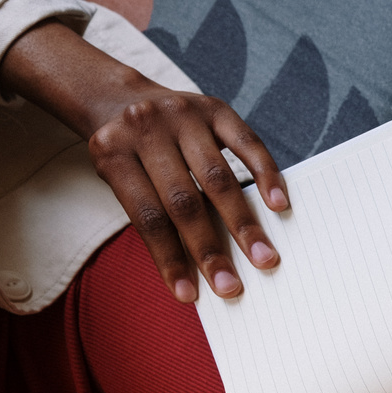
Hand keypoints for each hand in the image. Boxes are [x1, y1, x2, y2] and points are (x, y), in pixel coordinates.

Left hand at [86, 83, 287, 301]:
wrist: (120, 97)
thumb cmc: (126, 154)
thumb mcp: (120, 179)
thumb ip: (153, 214)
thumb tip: (195, 268)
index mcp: (113, 152)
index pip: (146, 217)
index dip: (169, 259)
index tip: (190, 295)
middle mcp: (146, 129)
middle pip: (182, 200)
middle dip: (210, 249)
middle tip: (232, 286)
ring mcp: (183, 114)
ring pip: (217, 177)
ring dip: (243, 224)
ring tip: (263, 258)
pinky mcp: (215, 107)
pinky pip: (247, 143)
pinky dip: (265, 175)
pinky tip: (278, 204)